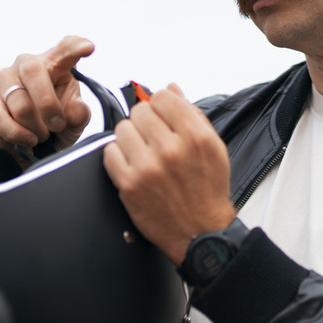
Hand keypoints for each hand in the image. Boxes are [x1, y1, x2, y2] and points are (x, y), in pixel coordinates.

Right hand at [0, 36, 94, 156]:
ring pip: (20, 103)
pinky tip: (28, 139)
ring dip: (36, 127)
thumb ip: (78, 115)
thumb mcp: (73, 123)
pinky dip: (18, 134)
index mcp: (54, 63)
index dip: (75, 46)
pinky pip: (1, 118)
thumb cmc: (54, 126)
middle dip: (48, 104)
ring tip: (42, 135)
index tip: (88, 48)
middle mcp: (27, 65)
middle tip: (58, 125)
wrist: (27, 147)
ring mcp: (5, 81)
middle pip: (33, 71)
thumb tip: (76, 109)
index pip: (65, 47)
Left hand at [102, 84, 235, 264]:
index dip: (161, 105)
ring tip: (144, 153)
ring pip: (122, 129)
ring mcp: (147, 167)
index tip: (161, 116)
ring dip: (130, 138)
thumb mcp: (213, 148)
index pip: (162, 97)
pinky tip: (133, 166)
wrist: (199, 234)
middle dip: (145, 122)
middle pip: (139, 111)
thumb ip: (192, 114)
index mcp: (195, 136)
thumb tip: (172, 89)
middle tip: (153, 138)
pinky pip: (109, 152)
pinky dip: (118, 157)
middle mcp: (171, 149)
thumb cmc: (207, 192)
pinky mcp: (128, 184)